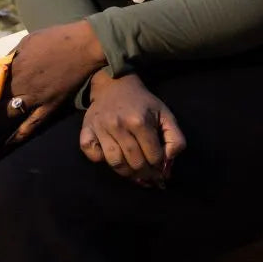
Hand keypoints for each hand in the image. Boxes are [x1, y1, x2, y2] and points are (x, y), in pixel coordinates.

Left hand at [7, 21, 105, 142]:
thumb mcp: (27, 41)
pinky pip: (33, 125)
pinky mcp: (50, 106)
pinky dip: (19, 135)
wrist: (85, 45)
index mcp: (14, 67)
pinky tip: (9, 142)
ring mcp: (36, 98)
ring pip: (9, 115)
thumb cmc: (57, 38)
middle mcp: (22, 85)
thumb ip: (9, 56)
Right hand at [79, 72, 186, 186]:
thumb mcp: (165, 114)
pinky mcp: (87, 130)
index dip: (159, 167)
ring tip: (134, 172)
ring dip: (126, 173)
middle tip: (149, 176)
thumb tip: (169, 159)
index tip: (160, 170)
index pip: (153, 156)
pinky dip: (100, 160)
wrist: (116, 85)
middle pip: (134, 162)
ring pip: (114, 163)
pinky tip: (111, 156)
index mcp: (140, 121)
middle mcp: (119, 125)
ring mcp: (101, 128)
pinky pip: (92, 155)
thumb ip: (175, 137)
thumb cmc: (143, 103)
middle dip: (145, 174)